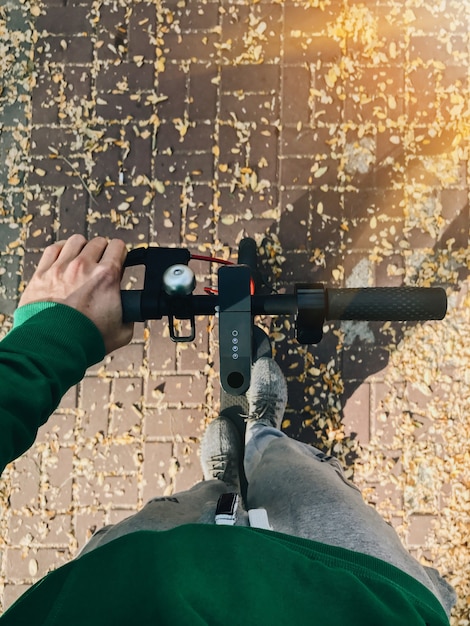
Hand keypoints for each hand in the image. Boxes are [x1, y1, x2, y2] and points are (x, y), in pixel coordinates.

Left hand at [19, 235, 133, 353]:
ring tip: (82, 259)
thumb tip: (131, 313)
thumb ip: (129, 316)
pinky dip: (61, 250)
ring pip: (75, 241)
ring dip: (83, 248)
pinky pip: (53, 249)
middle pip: (98, 242)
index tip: (119, 262)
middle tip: (101, 264)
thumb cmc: (87, 340)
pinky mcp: (42, 274)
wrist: (55, 347)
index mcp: (106, 276)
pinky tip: (64, 257)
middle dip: (103, 251)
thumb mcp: (122, 331)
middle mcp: (83, 266)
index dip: (121, 254)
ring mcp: (60, 268)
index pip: (118, 247)